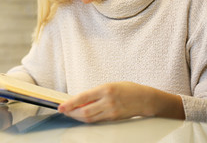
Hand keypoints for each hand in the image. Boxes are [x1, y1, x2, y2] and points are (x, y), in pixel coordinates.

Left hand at [58, 82, 184, 122]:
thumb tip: (80, 100)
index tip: (61, 106)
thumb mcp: (110, 85)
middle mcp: (108, 102)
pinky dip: (87, 119)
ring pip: (89, 119)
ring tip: (71, 114)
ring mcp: (111, 112)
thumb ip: (95, 93)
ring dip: (77, 117)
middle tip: (64, 111)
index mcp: (106, 89)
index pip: (83, 97)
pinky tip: (82, 116)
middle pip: (84, 112)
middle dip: (71, 113)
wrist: (145, 99)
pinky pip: (97, 121)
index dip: (70, 103)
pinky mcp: (114, 119)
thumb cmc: (127, 89)